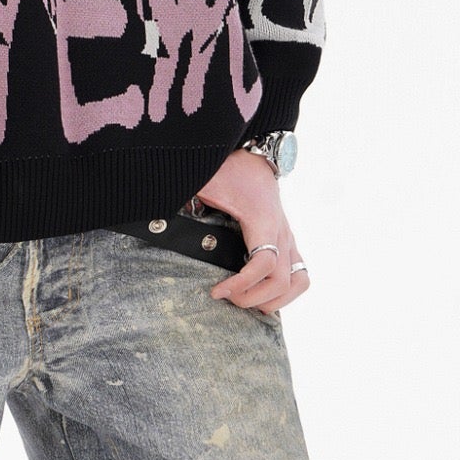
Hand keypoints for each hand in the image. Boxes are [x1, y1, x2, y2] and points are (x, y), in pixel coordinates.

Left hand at [192, 148, 310, 314]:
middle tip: (226, 297)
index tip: (217, 291)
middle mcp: (281, 232)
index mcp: (264, 219)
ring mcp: (288, 239)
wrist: (253, 159)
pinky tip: (259, 293)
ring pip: (297, 282)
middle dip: (252, 297)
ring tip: (245, 299)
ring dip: (273, 300)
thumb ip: (188, 198)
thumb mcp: (208, 182)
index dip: (242, 284)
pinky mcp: (288, 243)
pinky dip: (283, 292)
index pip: (265, 264)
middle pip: (281, 281)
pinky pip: (299, 277)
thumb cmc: (231, 170)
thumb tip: (160, 216)